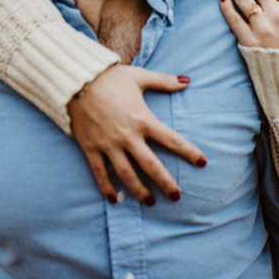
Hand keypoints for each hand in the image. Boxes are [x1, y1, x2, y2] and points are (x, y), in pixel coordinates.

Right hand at [67, 64, 205, 205]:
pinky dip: (107, 187)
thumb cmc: (110, 78)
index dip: (189, 152)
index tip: (202, 162)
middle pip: (151, 165)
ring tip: (151, 202)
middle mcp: (128, 136)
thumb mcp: (140, 77)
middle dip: (166, 183)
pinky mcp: (91, 148)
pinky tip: (114, 200)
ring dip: (140, 191)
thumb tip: (187, 80)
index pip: (172, 140)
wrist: (77, 81)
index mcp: (143, 119)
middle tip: (177, 197)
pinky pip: (100, 172)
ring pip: (127, 174)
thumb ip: (165, 81)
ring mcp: (109, 144)